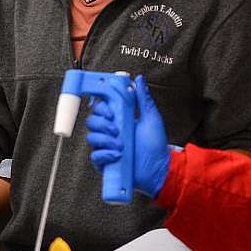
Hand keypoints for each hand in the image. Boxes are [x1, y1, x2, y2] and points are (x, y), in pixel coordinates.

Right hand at [85, 75, 169, 198]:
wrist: (158, 170)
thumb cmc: (155, 145)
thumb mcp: (151, 118)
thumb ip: (143, 99)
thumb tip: (138, 80)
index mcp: (119, 119)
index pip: (100, 108)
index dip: (101, 108)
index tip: (111, 112)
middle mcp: (109, 132)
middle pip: (91, 121)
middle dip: (102, 124)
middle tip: (116, 129)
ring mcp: (105, 146)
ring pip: (91, 137)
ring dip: (105, 140)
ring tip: (121, 145)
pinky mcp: (104, 161)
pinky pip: (95, 155)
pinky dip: (105, 154)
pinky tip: (117, 155)